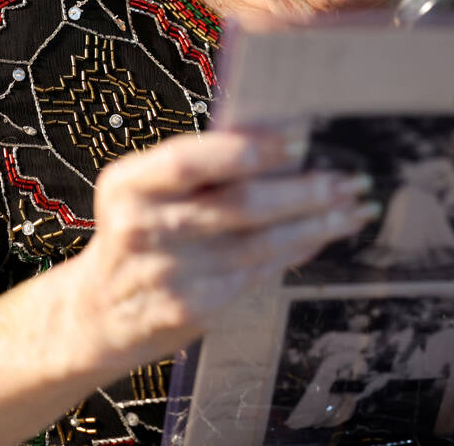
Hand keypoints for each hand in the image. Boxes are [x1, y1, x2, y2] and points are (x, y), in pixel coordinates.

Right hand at [70, 129, 374, 372]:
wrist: (99, 313)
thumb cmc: (142, 233)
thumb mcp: (148, 190)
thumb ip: (202, 166)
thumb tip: (287, 140)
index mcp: (129, 184)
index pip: (187, 160)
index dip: (247, 149)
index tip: (299, 140)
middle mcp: (143, 228)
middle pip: (238, 205)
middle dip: (305, 190)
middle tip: (349, 179)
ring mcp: (168, 274)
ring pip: (259, 243)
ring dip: (317, 223)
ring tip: (354, 206)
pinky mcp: (192, 309)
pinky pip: (259, 271)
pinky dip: (297, 249)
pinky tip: (322, 235)